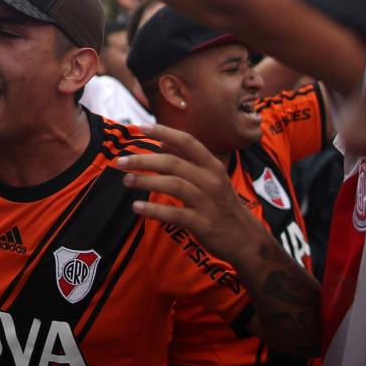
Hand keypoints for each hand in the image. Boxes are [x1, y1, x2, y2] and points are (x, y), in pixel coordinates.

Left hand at [117, 123, 265, 267]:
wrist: (245, 238)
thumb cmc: (222, 205)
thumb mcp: (211, 177)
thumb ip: (187, 160)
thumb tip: (162, 142)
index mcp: (212, 165)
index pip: (187, 141)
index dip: (163, 132)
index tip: (140, 128)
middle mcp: (211, 180)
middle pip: (173, 163)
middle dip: (143, 160)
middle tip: (121, 161)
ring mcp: (207, 202)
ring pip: (172, 185)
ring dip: (145, 181)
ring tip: (126, 181)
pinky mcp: (202, 223)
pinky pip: (174, 213)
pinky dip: (153, 210)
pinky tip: (137, 207)